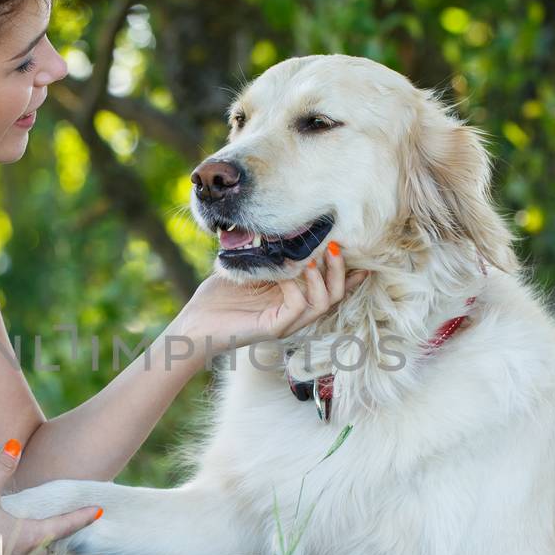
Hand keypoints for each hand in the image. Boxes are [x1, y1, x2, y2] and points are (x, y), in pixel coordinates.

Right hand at [0, 440, 101, 554]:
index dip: (82, 516)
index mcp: (29, 536)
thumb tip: (14, 443)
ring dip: (35, 549)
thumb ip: (0, 467)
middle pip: (49, 545)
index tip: (99, 511)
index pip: (65, 525)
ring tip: (33, 539)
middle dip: (57, 535)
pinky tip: (1, 554)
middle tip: (65, 524)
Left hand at [173, 239, 367, 352]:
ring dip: (322, 277)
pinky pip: (297, 307)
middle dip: (339, 270)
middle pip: (335, 296)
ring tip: (313, 257)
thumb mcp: (249, 268)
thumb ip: (268, 254)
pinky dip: (296, 286)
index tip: (360, 254)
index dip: (348, 273)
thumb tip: (281, 226)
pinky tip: (287, 273)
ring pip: (323, 303)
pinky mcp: (273, 328)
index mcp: (293, 299)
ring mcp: (285, 323)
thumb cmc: (218, 297)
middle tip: (335, 246)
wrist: (194, 324)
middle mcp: (294, 313)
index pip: (329, 288)